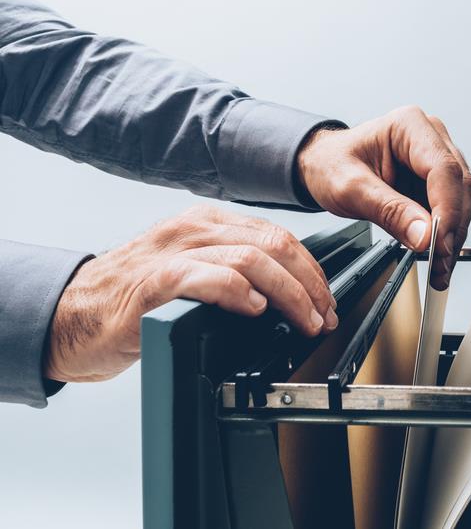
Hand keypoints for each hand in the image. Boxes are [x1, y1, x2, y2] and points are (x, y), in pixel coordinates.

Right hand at [44, 205, 336, 382]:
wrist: (70, 316)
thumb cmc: (133, 300)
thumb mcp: (191, 272)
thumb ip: (232, 270)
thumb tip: (288, 293)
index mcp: (206, 223)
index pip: (278, 235)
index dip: (311, 269)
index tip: (326, 300)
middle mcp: (193, 229)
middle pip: (274, 244)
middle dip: (309, 283)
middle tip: (323, 315)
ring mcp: (173, 253)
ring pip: (251, 259)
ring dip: (288, 293)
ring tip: (302, 320)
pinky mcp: (154, 283)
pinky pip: (209, 278)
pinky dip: (241, 293)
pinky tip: (256, 311)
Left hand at [296, 105, 470, 289]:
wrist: (324, 165)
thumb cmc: (332, 164)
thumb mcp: (351, 188)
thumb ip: (389, 211)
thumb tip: (424, 235)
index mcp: (410, 126)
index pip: (443, 169)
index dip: (447, 209)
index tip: (438, 242)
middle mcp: (431, 137)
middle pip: (459, 186)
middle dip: (452, 229)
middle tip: (439, 262)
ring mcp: (437, 158)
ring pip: (461, 201)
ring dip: (453, 237)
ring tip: (438, 267)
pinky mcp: (437, 181)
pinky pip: (452, 209)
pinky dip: (446, 236)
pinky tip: (437, 256)